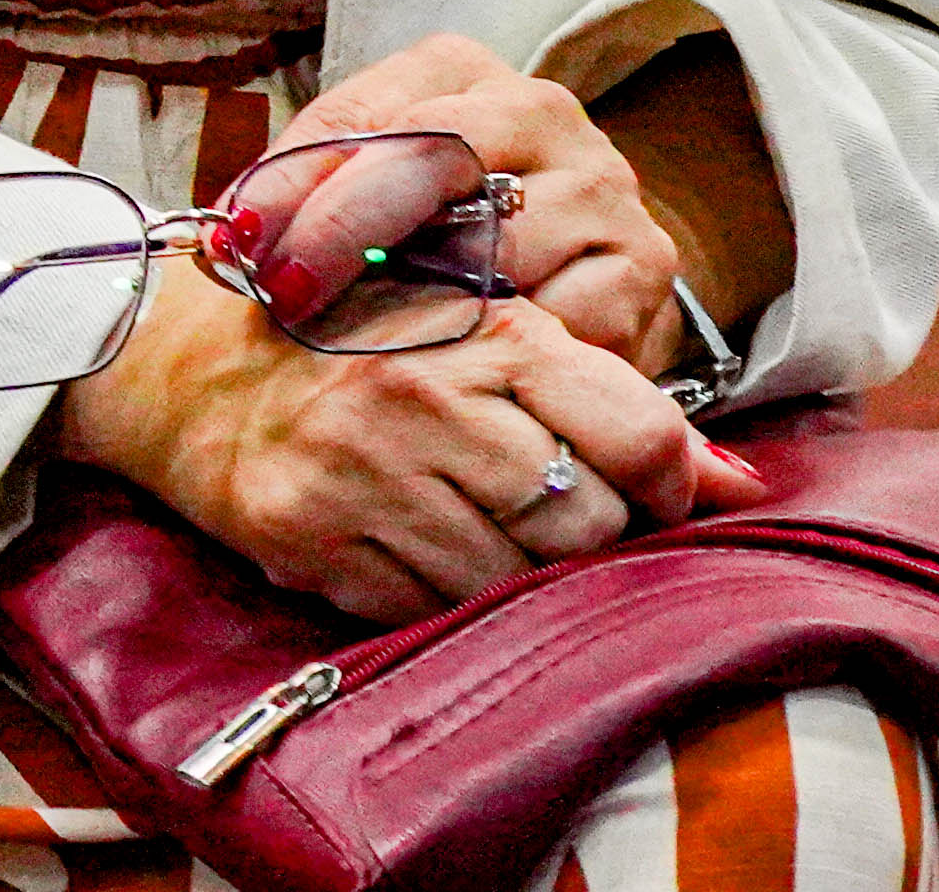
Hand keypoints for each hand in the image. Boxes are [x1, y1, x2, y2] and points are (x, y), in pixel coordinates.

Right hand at [62, 264, 754, 622]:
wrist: (197, 371)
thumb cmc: (364, 346)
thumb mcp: (486, 334)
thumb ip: (610, 400)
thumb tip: (740, 488)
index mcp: (478, 329)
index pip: (638, 434)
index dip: (669, 481)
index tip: (650, 489)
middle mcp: (421, 397)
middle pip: (587, 520)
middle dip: (587, 530)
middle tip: (547, 507)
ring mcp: (364, 474)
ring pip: (517, 579)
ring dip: (519, 571)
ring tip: (481, 526)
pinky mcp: (314, 541)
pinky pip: (434, 610)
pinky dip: (446, 596)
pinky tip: (422, 549)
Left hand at [270, 38, 696, 369]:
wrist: (581, 274)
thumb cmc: (444, 232)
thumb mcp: (368, 189)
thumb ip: (303, 193)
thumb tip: (224, 237)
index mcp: (461, 72)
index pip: (364, 114)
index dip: (293, 183)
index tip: (242, 243)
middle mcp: (542, 110)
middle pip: (429, 159)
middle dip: (344, 233)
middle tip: (288, 294)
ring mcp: (603, 183)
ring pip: (496, 240)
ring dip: (418, 300)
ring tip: (360, 338)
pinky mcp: (644, 262)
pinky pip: (560, 313)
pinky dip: (503, 346)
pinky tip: (458, 365)